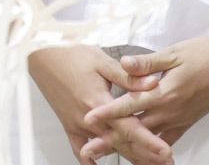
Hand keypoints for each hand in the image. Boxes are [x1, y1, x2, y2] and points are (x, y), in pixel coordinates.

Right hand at [29, 44, 163, 163]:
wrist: (42, 56)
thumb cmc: (71, 54)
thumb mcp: (103, 61)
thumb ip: (128, 76)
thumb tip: (153, 83)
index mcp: (98, 102)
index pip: (129, 128)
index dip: (149, 141)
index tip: (165, 152)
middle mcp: (88, 119)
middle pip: (121, 144)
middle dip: (145, 155)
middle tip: (165, 161)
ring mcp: (77, 126)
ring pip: (106, 148)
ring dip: (128, 157)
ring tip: (147, 164)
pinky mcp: (69, 126)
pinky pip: (80, 150)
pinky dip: (91, 160)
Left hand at [82, 30, 208, 162]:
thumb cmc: (207, 54)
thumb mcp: (176, 53)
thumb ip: (148, 63)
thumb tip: (124, 64)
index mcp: (165, 92)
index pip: (130, 105)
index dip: (108, 112)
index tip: (89, 118)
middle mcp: (171, 111)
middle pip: (135, 129)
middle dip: (110, 139)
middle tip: (90, 149)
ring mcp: (179, 119)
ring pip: (149, 139)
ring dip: (128, 148)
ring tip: (109, 155)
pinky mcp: (187, 122)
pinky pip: (166, 141)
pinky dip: (152, 150)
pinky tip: (141, 156)